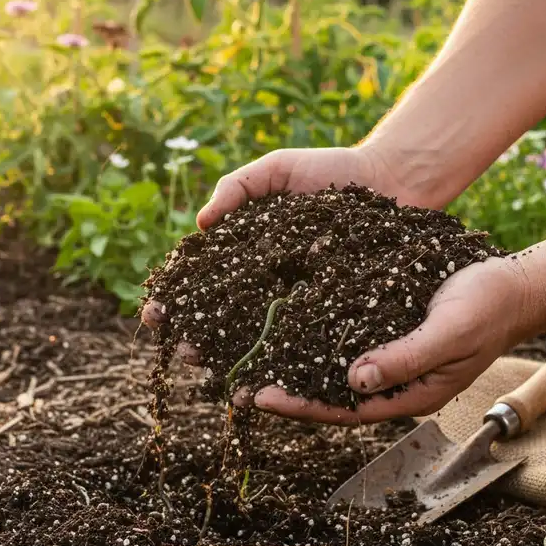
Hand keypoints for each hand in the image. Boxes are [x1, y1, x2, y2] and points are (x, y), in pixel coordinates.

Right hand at [142, 143, 406, 369]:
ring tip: (212, 373)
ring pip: (256, 333)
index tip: (154, 313)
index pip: (202, 277)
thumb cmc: (330, 170)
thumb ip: (238, 187)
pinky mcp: (330, 308)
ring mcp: (298, 295)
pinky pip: (302, 335)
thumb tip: (200, 224)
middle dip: (197, 335)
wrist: (391, 181)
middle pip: (222, 313)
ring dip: (230, 356)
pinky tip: (263, 376)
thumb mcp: (277, 168)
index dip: (176, 297)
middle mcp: (267, 277)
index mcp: (247, 247)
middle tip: (183, 353)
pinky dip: (280, 357)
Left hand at [253, 256, 541, 423]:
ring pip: (329, 365)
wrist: (509, 287)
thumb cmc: (484, 312)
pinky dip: (312, 333)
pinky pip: (341, 336)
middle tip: (239, 381)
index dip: (301, 406)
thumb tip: (354, 380)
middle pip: (327, 391)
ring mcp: (386, 355)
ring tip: (252, 353)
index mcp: (406, 394)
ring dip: (292, 360)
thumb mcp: (448, 335)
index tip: (262, 397)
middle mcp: (389, 379)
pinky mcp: (384, 328)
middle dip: (285, 388)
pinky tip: (287, 322)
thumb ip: (405, 358)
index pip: (343, 409)